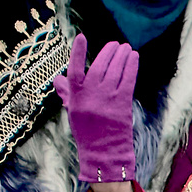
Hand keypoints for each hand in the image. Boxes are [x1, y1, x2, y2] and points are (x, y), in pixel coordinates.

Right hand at [55, 33, 139, 186]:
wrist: (103, 153)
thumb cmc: (87, 132)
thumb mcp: (73, 113)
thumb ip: (68, 94)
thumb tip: (58, 79)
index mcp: (76, 98)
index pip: (75, 70)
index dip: (77, 53)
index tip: (81, 37)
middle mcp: (91, 97)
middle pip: (100, 66)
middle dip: (109, 52)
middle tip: (115, 44)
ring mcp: (107, 101)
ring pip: (115, 71)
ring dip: (122, 56)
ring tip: (126, 48)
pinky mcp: (123, 105)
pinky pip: (128, 80)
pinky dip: (131, 66)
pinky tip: (133, 57)